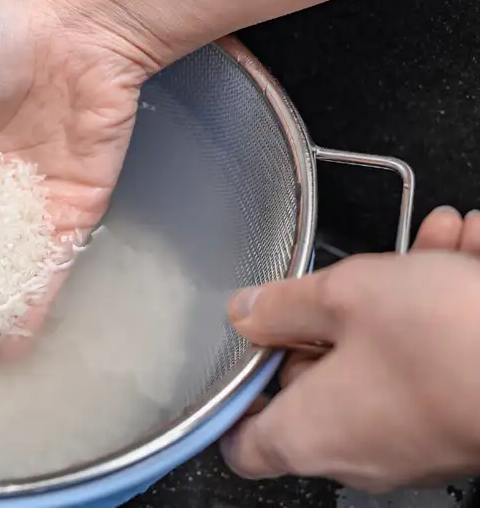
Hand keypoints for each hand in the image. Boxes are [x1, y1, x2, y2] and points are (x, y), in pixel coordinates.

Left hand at [221, 206, 479, 491]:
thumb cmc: (452, 344)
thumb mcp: (346, 296)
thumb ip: (283, 305)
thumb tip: (247, 313)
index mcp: (309, 434)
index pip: (244, 441)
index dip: (239, 397)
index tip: (249, 350)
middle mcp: (357, 452)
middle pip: (314, 385)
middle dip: (331, 319)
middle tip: (350, 278)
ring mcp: (410, 443)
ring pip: (383, 362)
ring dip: (398, 301)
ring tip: (432, 243)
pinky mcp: (455, 424)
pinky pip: (432, 367)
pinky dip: (440, 316)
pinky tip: (464, 254)